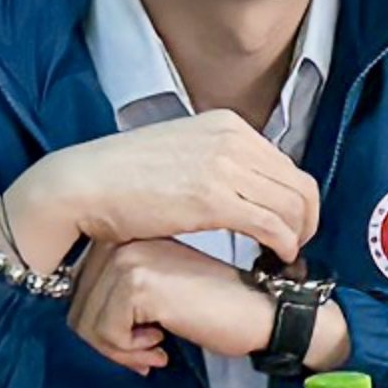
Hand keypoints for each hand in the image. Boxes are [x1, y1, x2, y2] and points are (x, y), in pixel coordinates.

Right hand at [2, 113, 320, 270]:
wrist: (82, 185)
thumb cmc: (120, 178)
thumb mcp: (178, 153)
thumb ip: (212, 162)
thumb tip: (236, 186)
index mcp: (226, 124)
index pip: (286, 165)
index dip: (295, 202)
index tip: (287, 229)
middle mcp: (233, 138)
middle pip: (299, 185)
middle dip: (305, 222)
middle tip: (292, 250)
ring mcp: (225, 166)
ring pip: (294, 207)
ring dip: (296, 239)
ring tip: (281, 261)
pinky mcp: (215, 199)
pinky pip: (274, 226)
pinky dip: (283, 248)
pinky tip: (273, 263)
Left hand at [66, 238, 349, 377]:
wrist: (261, 310)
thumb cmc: (216, 307)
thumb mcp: (159, 295)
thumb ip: (120, 299)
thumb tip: (83, 325)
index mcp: (126, 237)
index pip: (79, 290)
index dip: (104, 328)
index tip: (141, 340)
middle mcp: (122, 239)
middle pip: (77, 306)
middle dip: (109, 342)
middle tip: (147, 352)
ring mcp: (129, 257)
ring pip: (86, 322)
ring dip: (119, 350)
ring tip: (155, 349)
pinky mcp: (139, 282)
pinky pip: (105, 332)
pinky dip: (129, 351)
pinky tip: (161, 345)